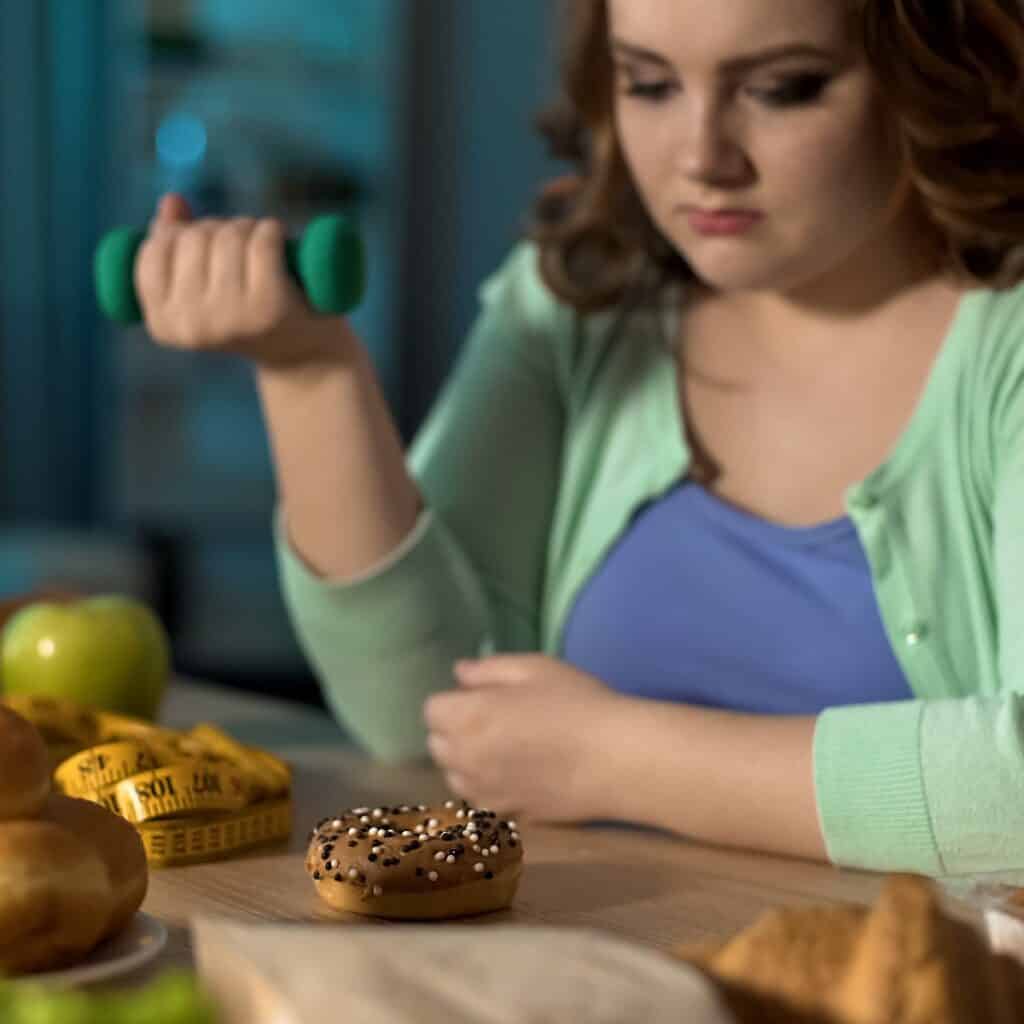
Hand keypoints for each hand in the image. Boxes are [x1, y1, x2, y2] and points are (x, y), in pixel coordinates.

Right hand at [134, 193, 350, 368]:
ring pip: (228, 236)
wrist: (301, 354)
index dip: (179, 235)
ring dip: (247, 228)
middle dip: (218, 229)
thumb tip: (172, 202)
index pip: (153, 252)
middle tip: (241, 249)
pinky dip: (272, 231)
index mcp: (164, 325)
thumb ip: (175, 244)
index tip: (204, 248)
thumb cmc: (247, 314)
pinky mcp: (269, 306)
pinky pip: (262, 241)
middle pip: (193, 238)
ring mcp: (230, 316)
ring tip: (261, 249)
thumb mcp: (203, 285)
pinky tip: (280, 242)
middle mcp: (192, 325)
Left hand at [423, 654, 622, 822]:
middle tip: (492, 719)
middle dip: (454, 731)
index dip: (454, 700)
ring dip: (467, 762)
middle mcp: (466, 759)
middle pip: (438, 745)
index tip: (480, 697)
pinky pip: (482, 801)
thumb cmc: (577, 703)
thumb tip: (459, 674)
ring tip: (503, 749)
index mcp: (467, 718)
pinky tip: (518, 776)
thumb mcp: (534, 668)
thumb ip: (488, 669)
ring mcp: (486, 793)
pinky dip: (489, 788)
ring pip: (456, 777)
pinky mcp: (508, 815)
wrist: (617, 760)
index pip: (432, 710)